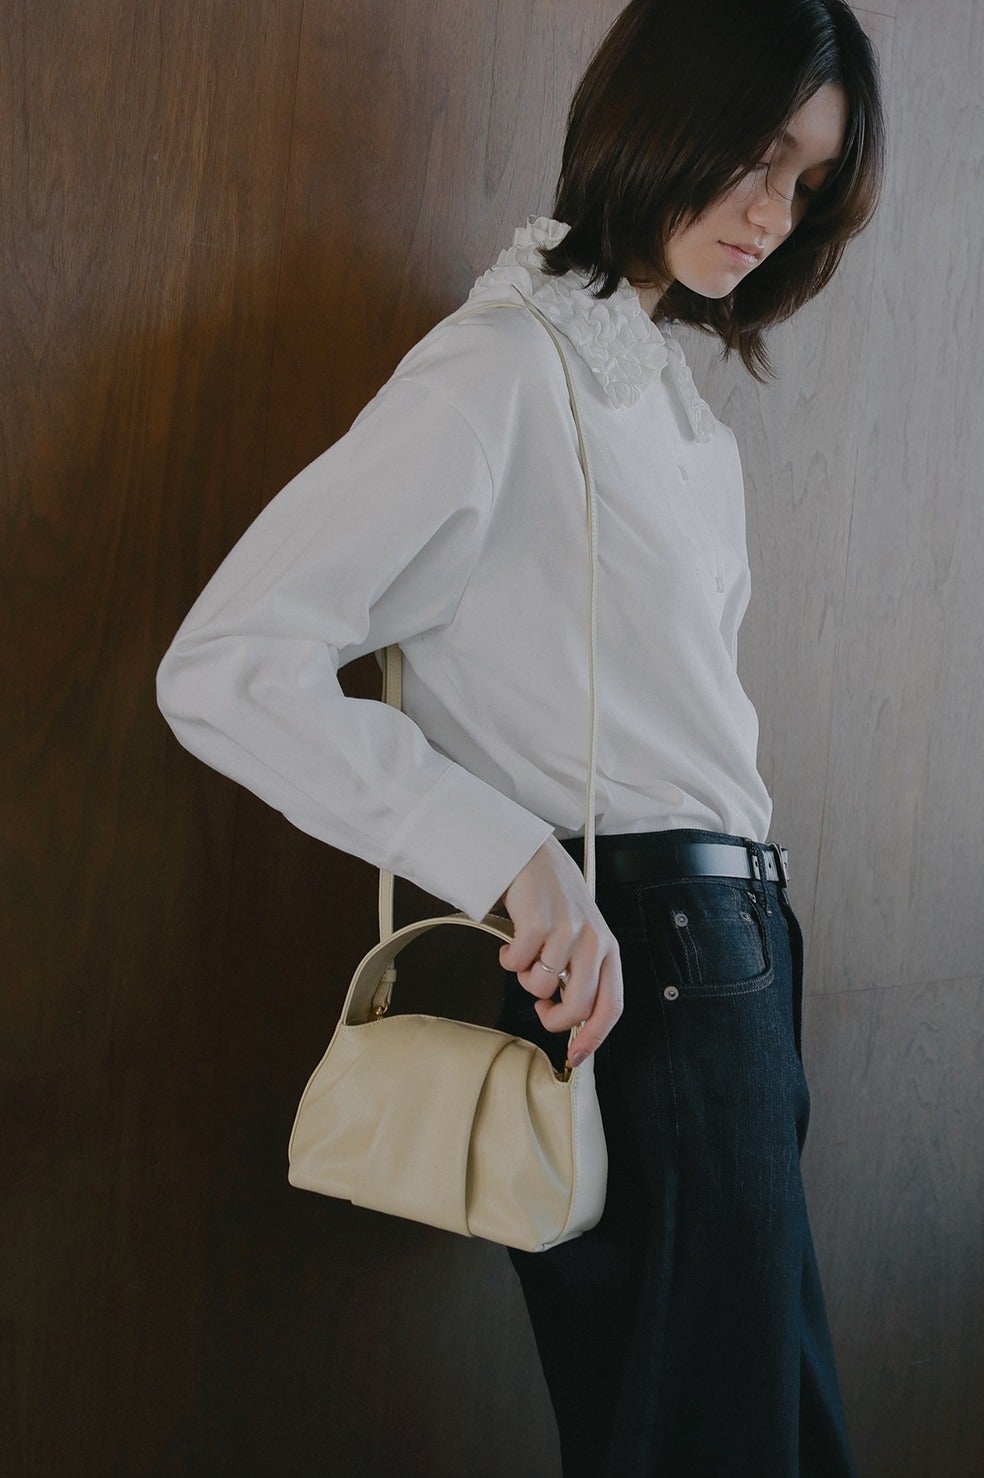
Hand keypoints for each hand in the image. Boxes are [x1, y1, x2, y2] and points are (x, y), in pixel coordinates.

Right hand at [499, 835, 622, 1063]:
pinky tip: (511, 941)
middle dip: (553, 1019)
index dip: (593, 1037)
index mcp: (607, 948)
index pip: (611, 1005)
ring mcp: (566, 932)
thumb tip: (572, 1020)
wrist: (530, 855)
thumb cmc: (554, 899)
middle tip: (541, 1008)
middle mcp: (593, 941)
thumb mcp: (580, 935)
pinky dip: (508, 959)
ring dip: (524, 977)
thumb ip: (581, 972)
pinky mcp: (538, 924)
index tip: (576, 1056)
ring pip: (540, 986)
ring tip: (526, 954)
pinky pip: (516, 965)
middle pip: (577, 1007)